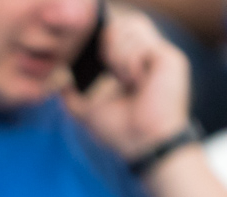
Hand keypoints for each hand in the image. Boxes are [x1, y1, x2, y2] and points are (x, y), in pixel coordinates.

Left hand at [62, 8, 190, 160]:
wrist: (142, 144)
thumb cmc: (119, 129)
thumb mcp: (86, 109)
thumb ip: (71, 92)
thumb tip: (58, 81)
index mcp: (130, 61)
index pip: (114, 28)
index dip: (102, 34)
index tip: (97, 56)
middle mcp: (146, 53)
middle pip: (120, 23)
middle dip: (109, 47)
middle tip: (116, 78)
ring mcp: (159, 53)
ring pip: (128, 28)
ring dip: (119, 58)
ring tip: (129, 83)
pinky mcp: (169, 57)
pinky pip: (139, 47)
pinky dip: (130, 66)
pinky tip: (138, 83)